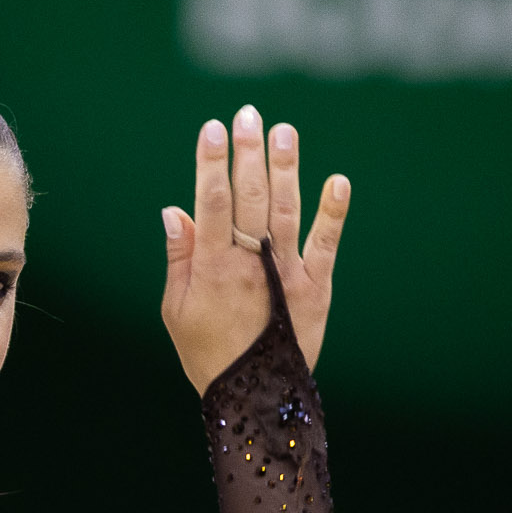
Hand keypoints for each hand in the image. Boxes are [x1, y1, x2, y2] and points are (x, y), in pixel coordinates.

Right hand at [161, 105, 349, 393]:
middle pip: (249, 197)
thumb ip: (179, 257)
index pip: (210, 203)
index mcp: (211, 268)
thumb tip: (174, 210)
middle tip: (248, 115)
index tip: (212, 130)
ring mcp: (287, 273)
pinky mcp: (316, 286)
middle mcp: (250, 264)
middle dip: (248, 153)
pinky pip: (326, 244)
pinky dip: (333, 213)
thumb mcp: (175, 309)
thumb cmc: (206, 351)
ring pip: (286, 211)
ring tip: (284, 131)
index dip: (211, 164)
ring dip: (286, 168)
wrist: (253, 397)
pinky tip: (337, 181)